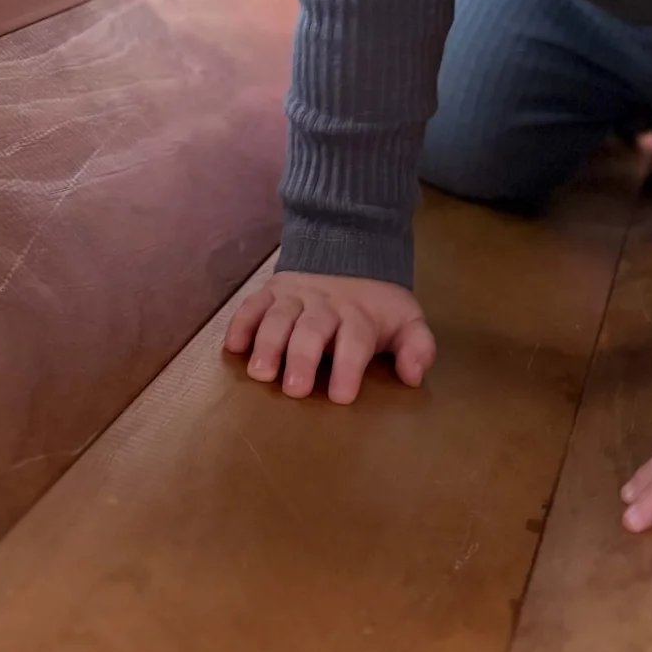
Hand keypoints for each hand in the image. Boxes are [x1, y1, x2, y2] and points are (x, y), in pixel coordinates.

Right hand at [223, 268, 434, 404]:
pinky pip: (253, 305)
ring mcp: (295, 297)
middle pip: (312, 330)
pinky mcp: (271, 292)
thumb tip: (414, 375)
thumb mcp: (407, 322)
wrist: (349, 255)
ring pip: (279, 317)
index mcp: (359, 316)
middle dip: (303, 358)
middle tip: (295, 389)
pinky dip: (241, 323)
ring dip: (268, 343)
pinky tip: (234, 346)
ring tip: (261, 373)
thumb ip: (418, 347)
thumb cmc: (376, 308)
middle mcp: (325, 305)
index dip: (348, 367)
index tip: (341, 396)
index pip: (355, 340)